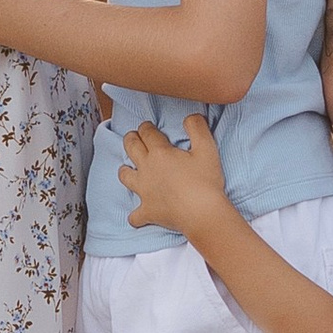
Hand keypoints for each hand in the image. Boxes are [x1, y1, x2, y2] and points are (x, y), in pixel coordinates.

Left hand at [121, 111, 230, 236]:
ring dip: (125, 171)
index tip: (148, 126)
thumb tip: (190, 117)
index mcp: (159, 152)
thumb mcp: (207, 148)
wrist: (202, 213)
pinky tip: (138, 215)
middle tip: (134, 137)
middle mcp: (146, 169)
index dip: (146, 127)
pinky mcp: (147, 212)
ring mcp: (144, 191)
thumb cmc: (205, 181)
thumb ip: (197, 127)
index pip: (147, 133)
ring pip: (125, 177)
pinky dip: (136, 215)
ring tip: (128, 169)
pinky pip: (135, 216)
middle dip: (131, 139)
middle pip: (131, 148)